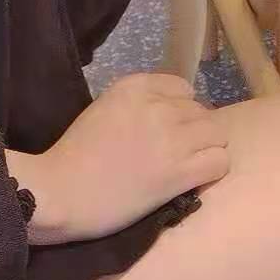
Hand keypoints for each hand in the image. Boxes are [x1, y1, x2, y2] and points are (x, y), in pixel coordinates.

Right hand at [9, 72, 228, 245]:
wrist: (59, 192)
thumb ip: (137, 104)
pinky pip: (220, 162)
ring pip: (218, 135)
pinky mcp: (179, 172)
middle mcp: (158, 107)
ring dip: (207, 150)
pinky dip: (212, 170)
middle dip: (195, 131)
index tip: (169, 129)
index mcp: (135, 87)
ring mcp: (172, 139)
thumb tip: (169, 115)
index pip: (183, 88)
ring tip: (189, 166)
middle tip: (179, 153)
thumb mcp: (104, 109)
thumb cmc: (73, 156)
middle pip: (203, 112)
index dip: (181, 109)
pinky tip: (194, 180)